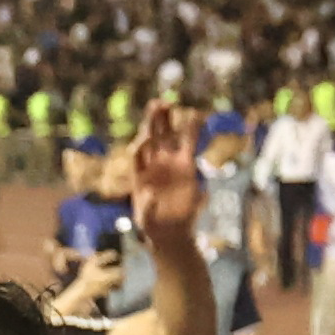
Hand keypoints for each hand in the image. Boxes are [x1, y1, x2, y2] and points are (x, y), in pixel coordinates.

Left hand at [127, 101, 203, 250]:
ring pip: (168, 136)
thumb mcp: (146, 221)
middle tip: (157, 103)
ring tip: (169, 102)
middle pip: (151, 136)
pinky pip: (189, 144)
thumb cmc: (153, 226)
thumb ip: (146, 208)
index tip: (146, 139)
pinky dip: (192, 130)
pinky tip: (197, 115)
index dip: (141, 145)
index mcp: (139, 174)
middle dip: (152, 120)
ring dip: (167, 120)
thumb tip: (149, 194)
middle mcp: (153, 164)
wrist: (169, 231)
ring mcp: (170, 163)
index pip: (138, 154)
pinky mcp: (187, 166)